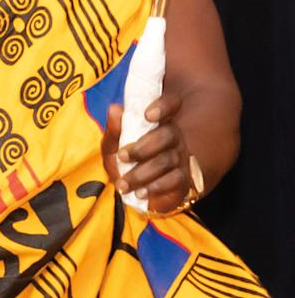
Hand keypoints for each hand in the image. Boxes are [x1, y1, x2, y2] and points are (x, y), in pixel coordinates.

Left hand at [108, 93, 196, 214]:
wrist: (133, 191)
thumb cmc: (124, 163)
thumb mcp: (113, 146)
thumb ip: (114, 130)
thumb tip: (115, 109)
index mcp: (158, 123)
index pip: (171, 104)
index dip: (164, 106)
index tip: (148, 115)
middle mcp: (173, 137)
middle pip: (167, 134)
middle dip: (143, 147)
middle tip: (122, 156)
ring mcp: (180, 157)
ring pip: (166, 160)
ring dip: (141, 173)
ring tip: (123, 184)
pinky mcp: (183, 178)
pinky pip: (174, 180)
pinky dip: (155, 187)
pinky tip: (140, 193)